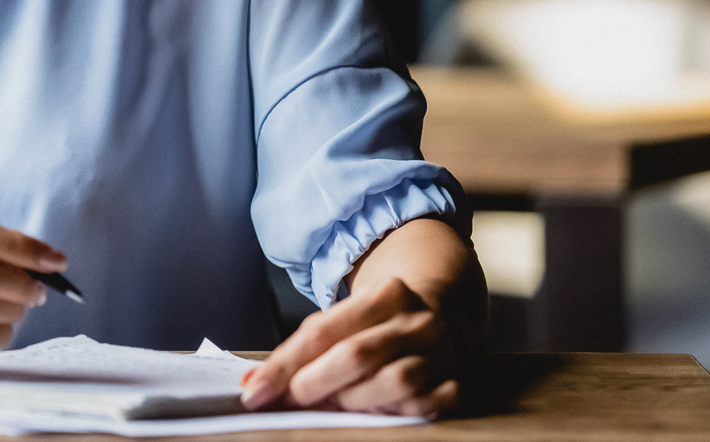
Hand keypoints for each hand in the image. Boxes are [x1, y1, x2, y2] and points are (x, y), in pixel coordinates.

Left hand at [241, 276, 458, 415]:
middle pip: (357, 355)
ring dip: (354, 401)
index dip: (285, 365)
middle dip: (316, 383)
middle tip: (293, 400)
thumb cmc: (374, 325)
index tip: (256, 391)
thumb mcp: (340, 322)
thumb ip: (301, 352)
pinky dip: (393, 415)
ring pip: (395, 383)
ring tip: (335, 404)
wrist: (436, 316)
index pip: (324, 331)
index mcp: (386, 293)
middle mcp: (418, 320)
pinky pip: (424, 407)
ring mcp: (442, 352)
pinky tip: (375, 412)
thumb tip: (255, 386)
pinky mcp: (454, 383)